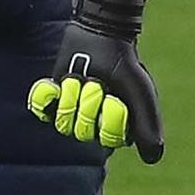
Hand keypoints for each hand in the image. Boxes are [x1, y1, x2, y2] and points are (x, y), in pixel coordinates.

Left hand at [27, 0, 166, 162]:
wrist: (101, 35)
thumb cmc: (124, 64)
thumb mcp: (141, 91)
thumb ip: (148, 124)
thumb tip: (152, 158)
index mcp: (116, 127)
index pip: (107, 138)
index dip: (110, 117)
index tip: (116, 97)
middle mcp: (93, 125)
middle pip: (82, 131)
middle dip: (89, 102)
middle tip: (96, 82)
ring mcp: (72, 111)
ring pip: (62, 122)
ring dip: (71, 95)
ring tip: (79, 77)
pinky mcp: (54, 99)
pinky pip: (41, 110)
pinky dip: (45, 97)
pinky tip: (53, 85)